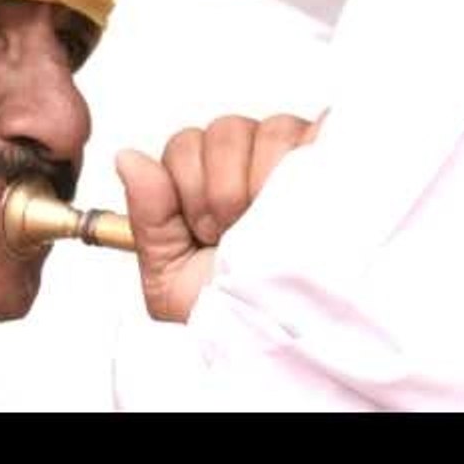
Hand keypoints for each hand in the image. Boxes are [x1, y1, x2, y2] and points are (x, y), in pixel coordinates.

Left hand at [117, 113, 321, 321]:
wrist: (292, 333)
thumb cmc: (237, 308)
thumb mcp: (170, 275)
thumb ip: (146, 215)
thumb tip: (128, 158)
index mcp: (206, 180)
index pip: (184, 145)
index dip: (186, 186)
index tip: (202, 230)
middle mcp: (249, 161)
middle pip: (222, 132)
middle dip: (222, 190)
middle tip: (233, 232)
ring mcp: (294, 154)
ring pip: (268, 129)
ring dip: (263, 184)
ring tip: (269, 228)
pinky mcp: (334, 153)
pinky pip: (312, 132)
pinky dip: (301, 167)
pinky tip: (298, 207)